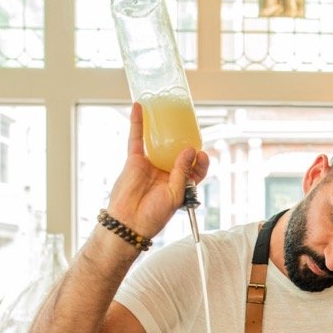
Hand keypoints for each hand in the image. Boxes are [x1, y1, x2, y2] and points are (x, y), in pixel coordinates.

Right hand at [106, 102, 209, 239]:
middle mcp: (166, 173)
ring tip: (172, 114)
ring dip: (164, 129)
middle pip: (179, 153)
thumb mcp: (175, 195)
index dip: (201, 161)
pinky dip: (138, 123)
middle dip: (186, 141)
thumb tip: (190, 150)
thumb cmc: (154, 216)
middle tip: (190, 131)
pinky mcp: (134, 161)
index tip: (202, 154)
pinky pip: (136, 139)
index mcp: (180, 184)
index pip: (195, 169)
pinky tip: (140, 108)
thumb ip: (182, 172)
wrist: (129, 224)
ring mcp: (150, 165)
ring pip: (159, 143)